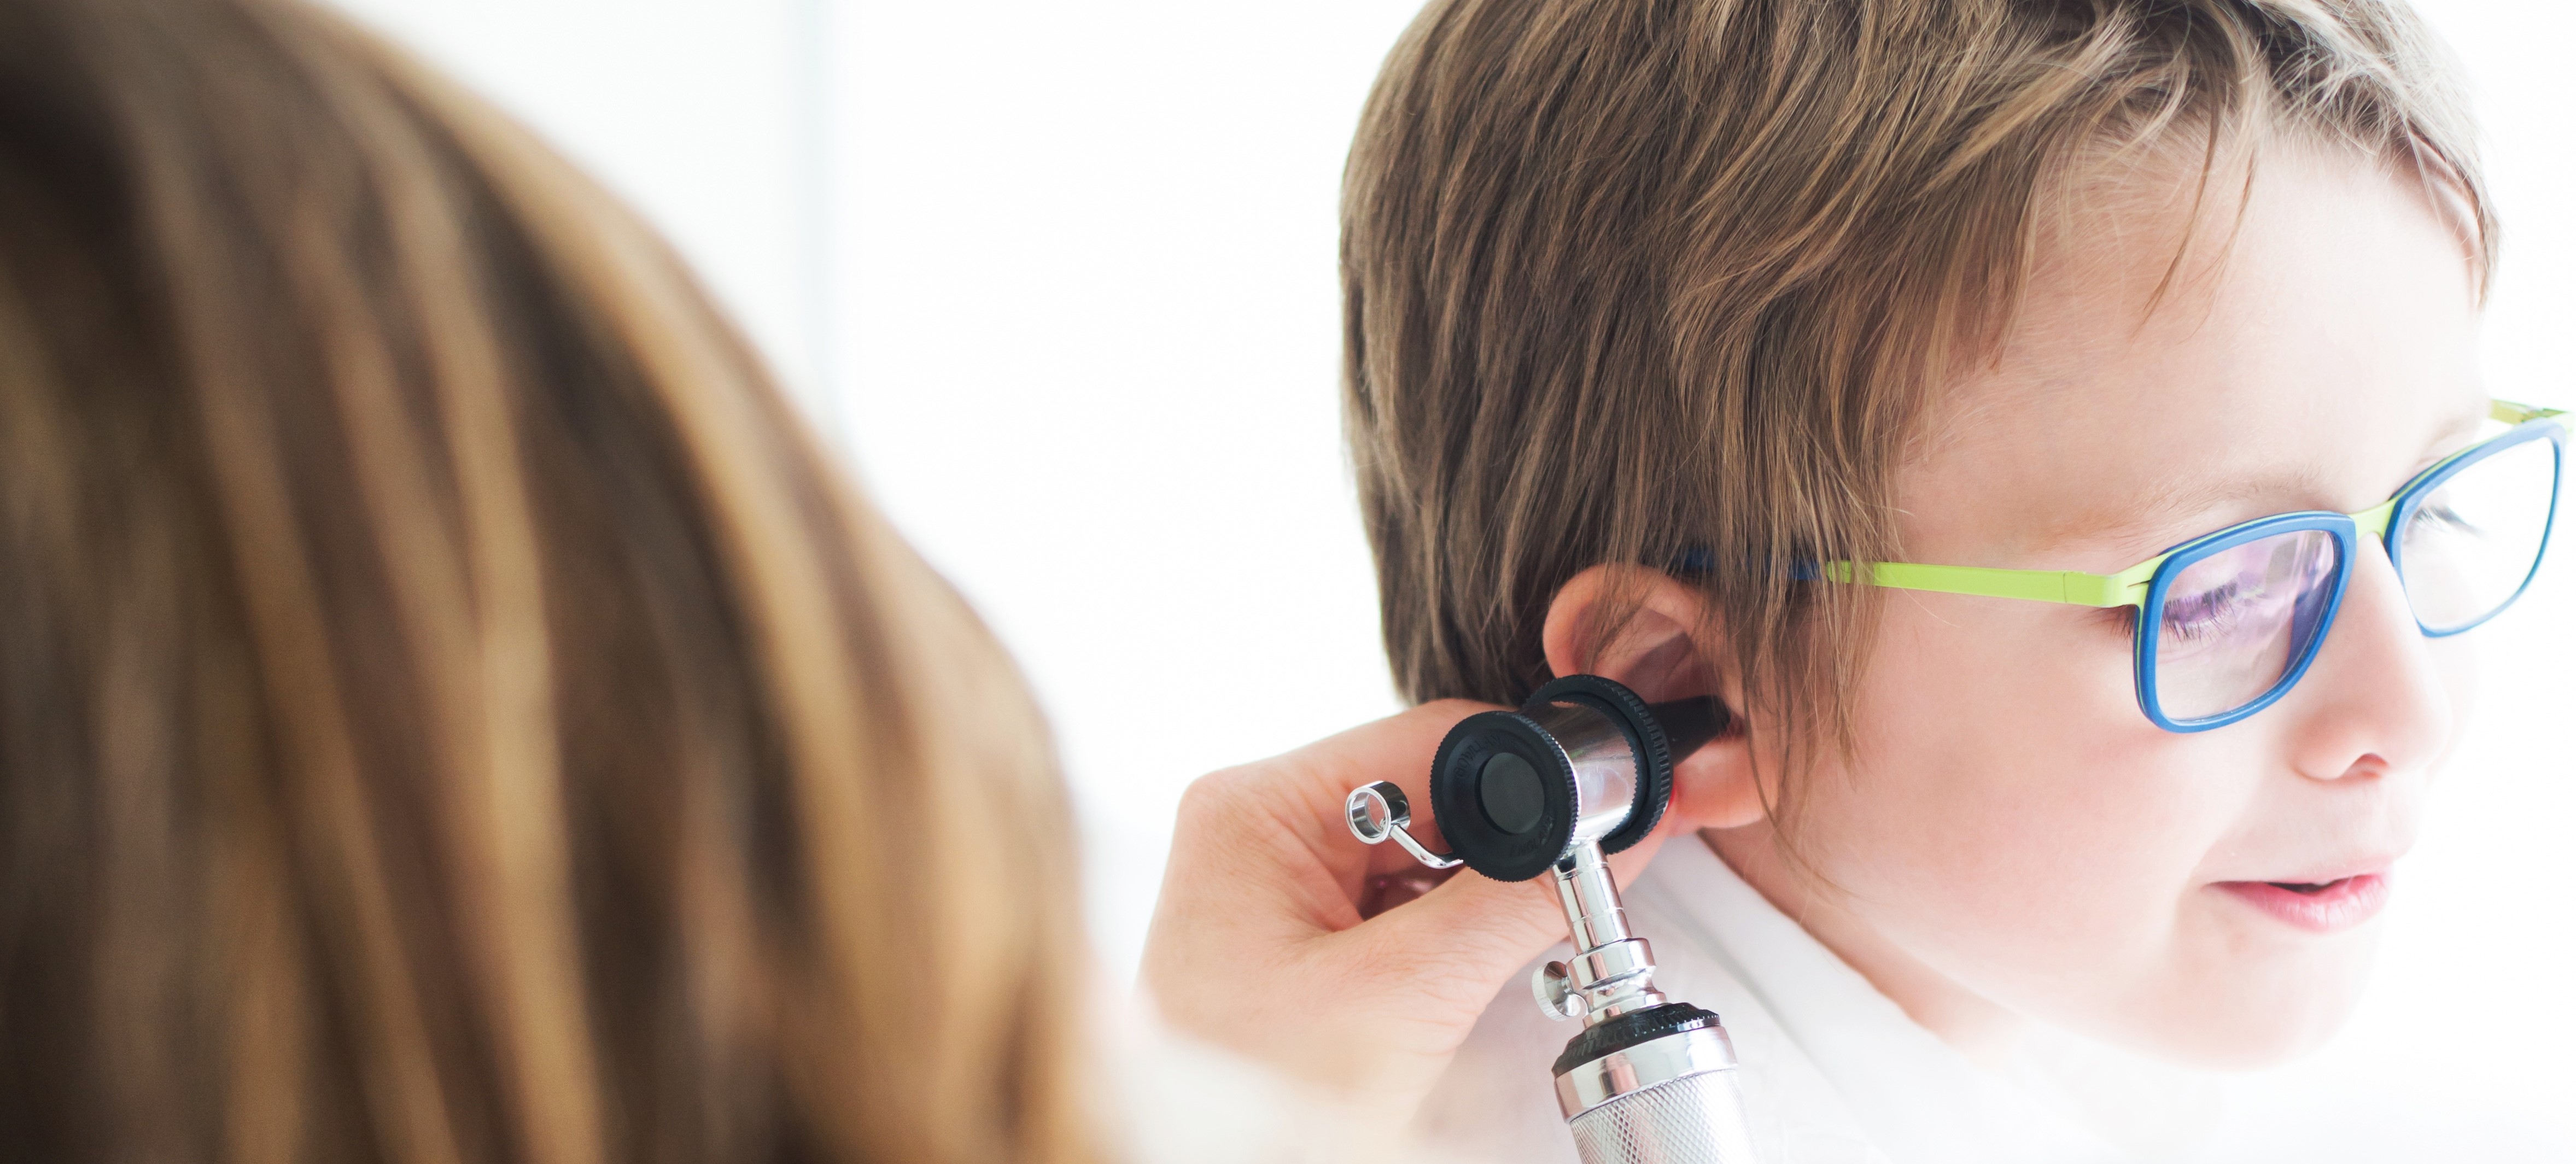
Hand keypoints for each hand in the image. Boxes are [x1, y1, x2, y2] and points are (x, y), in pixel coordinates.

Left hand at [1138, 701, 1676, 1126]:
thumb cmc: (1251, 1099)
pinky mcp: (1299, 932)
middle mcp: (1261, 827)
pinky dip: (1442, 937)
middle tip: (1548, 905)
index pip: (1428, 740)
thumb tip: (1602, 840)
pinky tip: (1445, 983)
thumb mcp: (1399, 997)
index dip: (1524, 771)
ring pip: (1424, 851)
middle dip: (1500, 847)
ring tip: (1468, 970)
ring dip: (1472, 900)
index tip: (1594, 816)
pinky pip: (1399, 902)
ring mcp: (1277, 880)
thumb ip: (1508, 907)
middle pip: (1431, 793)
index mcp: (1257, 808)